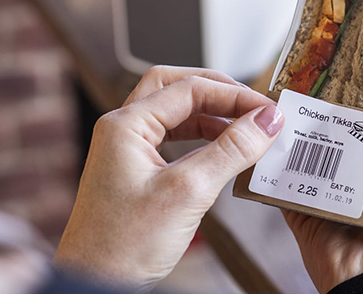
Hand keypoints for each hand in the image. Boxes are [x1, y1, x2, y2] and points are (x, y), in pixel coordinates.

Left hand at [54, 66, 283, 290]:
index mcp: (125, 125)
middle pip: (177, 88)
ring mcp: (126, 151)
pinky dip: (202, 140)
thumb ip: (231, 151)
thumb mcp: (188, 193)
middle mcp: (122, 130)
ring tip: (246, 130)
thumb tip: (266, 121)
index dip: (235, 96)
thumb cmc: (122, 246)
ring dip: (212, 117)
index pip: (190, 89)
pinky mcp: (135, 172)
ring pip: (175, 114)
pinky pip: (173, 140)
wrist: (94, 283)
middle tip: (254, 107)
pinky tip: (224, 153)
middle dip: (219, 93)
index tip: (269, 111)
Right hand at [283, 66, 362, 292]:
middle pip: (346, 119)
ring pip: (310, 138)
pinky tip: (267, 121)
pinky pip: (281, 169)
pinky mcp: (302, 199)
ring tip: (289, 82)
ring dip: (300, 116)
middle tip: (320, 56)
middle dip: (333, 91)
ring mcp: (331, 183)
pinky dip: (273, 149)